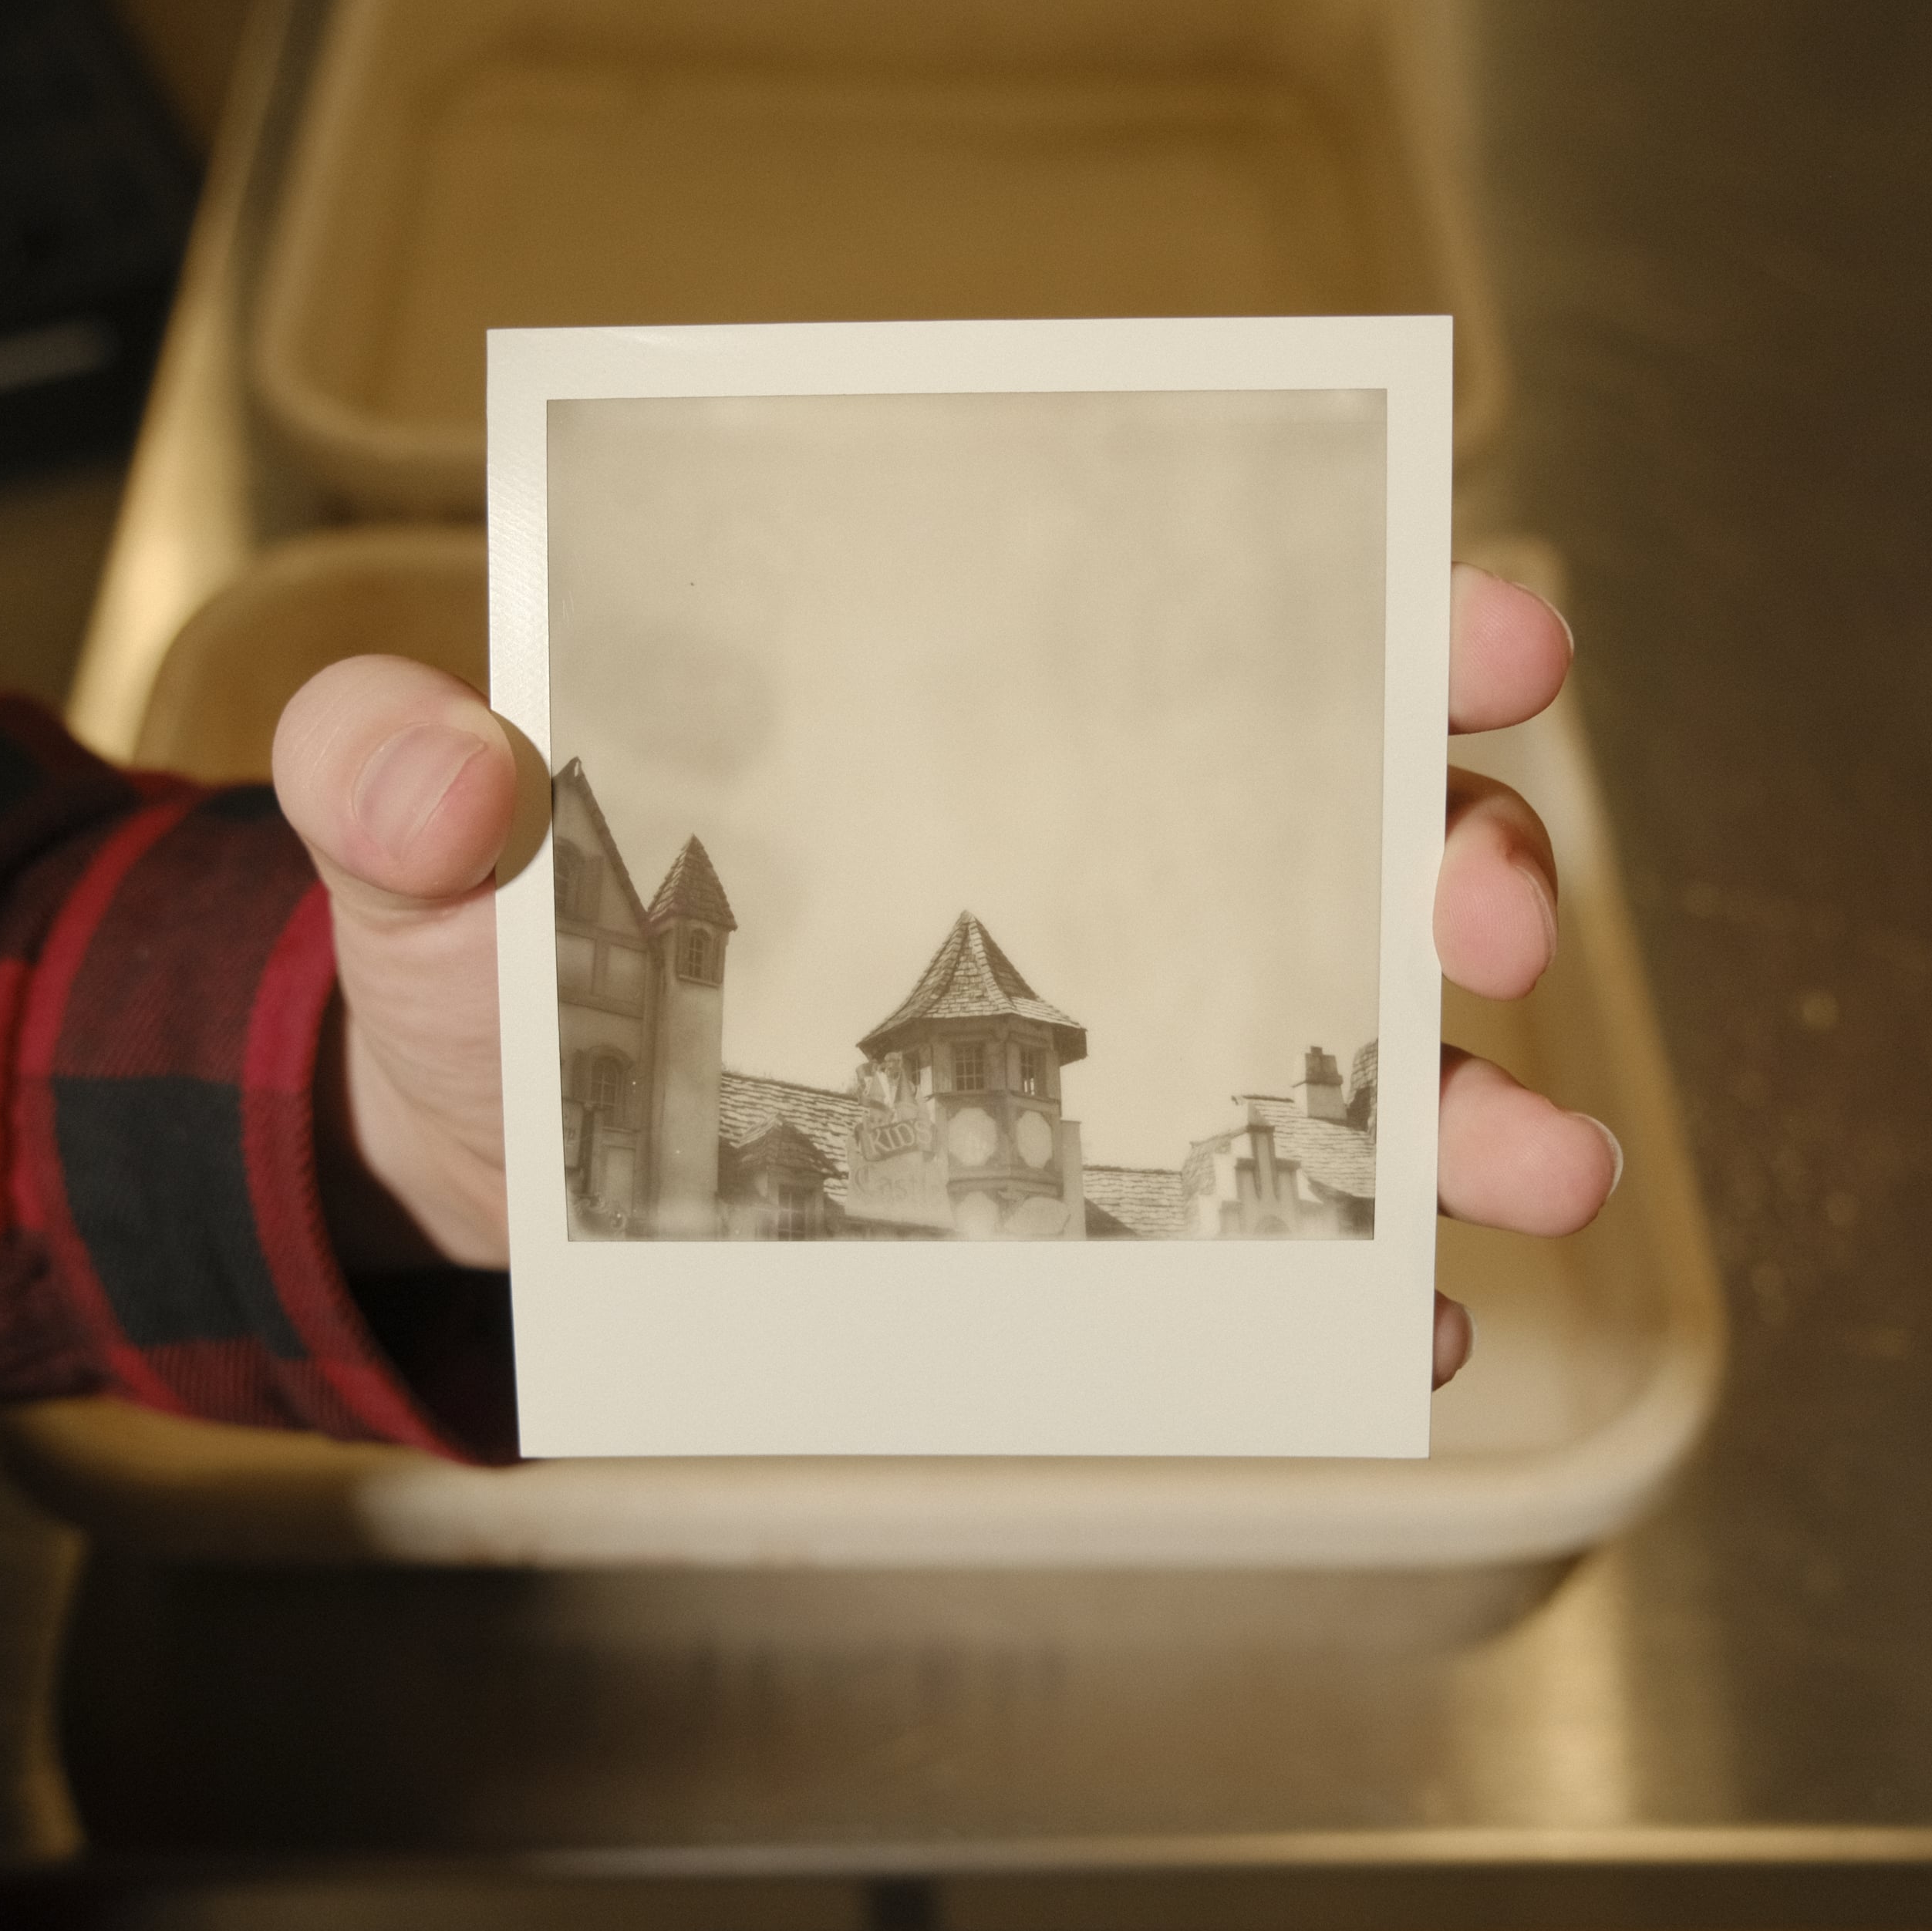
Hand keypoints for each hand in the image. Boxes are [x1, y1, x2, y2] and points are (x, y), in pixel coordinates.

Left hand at [270, 564, 1619, 1382]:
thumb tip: (438, 771)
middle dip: (1462, 856)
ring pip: (1354, 1045)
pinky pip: (1265, 1240)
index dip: (1385, 606)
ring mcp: (1112, 1047)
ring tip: (1535, 1158)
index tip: (1484, 621)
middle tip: (1482, 911)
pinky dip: (1361, 1280)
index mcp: (978, 722)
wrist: (478, 1167)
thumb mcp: (412, 843)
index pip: (1218, 628)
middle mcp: (1095, 870)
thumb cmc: (479, 958)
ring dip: (1472, 1099)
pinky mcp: (1086, 1209)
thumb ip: (396, 774)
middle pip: (1347, 829)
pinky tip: (1408, 1324)